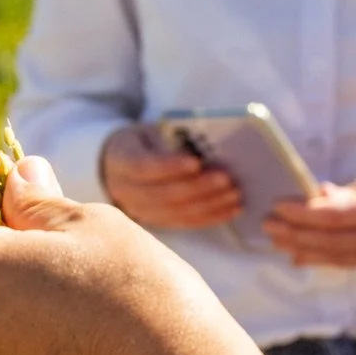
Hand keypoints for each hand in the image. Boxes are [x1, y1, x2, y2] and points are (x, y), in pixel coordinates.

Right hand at [100, 123, 242, 230]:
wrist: (121, 164)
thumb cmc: (145, 141)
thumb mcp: (151, 131)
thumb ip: (172, 138)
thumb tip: (211, 147)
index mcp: (121, 160)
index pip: (144, 167)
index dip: (170, 167)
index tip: (196, 162)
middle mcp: (126, 190)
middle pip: (163, 195)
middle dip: (198, 188)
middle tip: (226, 179)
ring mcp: (140, 210)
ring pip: (176, 213)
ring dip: (209, 205)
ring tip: (235, 194)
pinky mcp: (158, 221)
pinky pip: (185, 223)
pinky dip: (211, 217)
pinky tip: (233, 209)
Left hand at [262, 148, 355, 268]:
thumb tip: (322, 197)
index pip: (337, 216)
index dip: (304, 213)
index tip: (278, 205)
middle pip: (333, 242)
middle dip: (296, 235)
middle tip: (267, 225)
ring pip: (341, 257)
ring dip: (306, 251)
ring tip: (278, 241)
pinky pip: (354, 260)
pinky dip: (326, 259)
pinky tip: (305, 255)